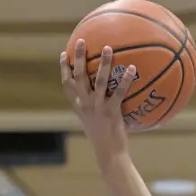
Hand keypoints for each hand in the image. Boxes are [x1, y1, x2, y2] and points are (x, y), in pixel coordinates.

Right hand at [60, 40, 136, 159]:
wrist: (108, 154)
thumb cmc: (103, 138)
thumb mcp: (92, 121)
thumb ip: (93, 107)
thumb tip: (101, 95)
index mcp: (79, 107)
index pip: (67, 85)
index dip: (64, 69)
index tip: (64, 55)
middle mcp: (85, 105)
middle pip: (78, 77)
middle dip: (79, 57)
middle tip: (82, 41)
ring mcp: (98, 108)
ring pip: (99, 81)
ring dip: (103, 63)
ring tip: (108, 48)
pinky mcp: (111, 112)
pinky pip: (119, 92)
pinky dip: (125, 79)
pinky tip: (132, 68)